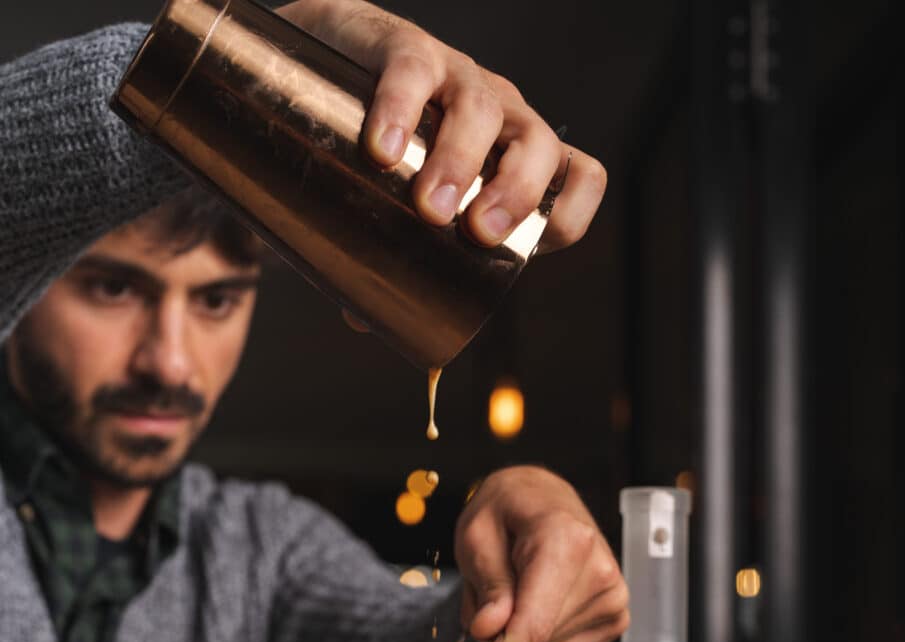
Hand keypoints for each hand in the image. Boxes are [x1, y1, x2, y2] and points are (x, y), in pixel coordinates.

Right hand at [277, 0, 605, 251]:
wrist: (318, 65)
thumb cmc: (377, 152)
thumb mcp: (400, 204)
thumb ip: (390, 259)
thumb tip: (365, 322)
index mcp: (512, 157)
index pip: (577, 178)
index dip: (568, 216)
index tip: (524, 249)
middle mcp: (497, 115)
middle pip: (537, 147)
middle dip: (516, 193)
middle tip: (476, 232)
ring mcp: (454, 77)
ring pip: (481, 109)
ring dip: (460, 162)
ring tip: (428, 207)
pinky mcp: (403, 48)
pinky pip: (414, 71)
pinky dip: (401, 110)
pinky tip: (383, 151)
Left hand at [454, 467, 628, 641]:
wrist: (542, 498)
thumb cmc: (509, 511)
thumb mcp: (477, 536)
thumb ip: (488, 586)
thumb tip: (489, 630)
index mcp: (567, 541)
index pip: (535, 622)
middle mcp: (600, 570)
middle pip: (540, 641)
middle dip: (503, 639)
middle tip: (486, 609)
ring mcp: (613, 597)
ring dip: (521, 638)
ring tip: (515, 597)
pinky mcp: (615, 617)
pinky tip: (534, 609)